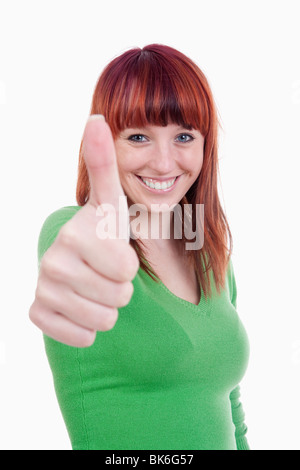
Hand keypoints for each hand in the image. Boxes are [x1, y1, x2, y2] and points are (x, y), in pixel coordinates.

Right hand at [29, 116, 138, 346]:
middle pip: (118, 297)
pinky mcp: (38, 315)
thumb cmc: (102, 233)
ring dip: (106, 307)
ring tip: (94, 286)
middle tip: (104, 271)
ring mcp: (42, 290)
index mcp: (75, 232)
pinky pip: (81, 337)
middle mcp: (52, 260)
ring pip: (104, 321)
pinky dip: (87, 328)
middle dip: (119, 287)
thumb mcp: (109, 200)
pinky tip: (78, 306)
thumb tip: (96, 117)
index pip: (126, 268)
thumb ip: (104, 164)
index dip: (129, 263)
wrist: (76, 264)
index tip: (113, 248)